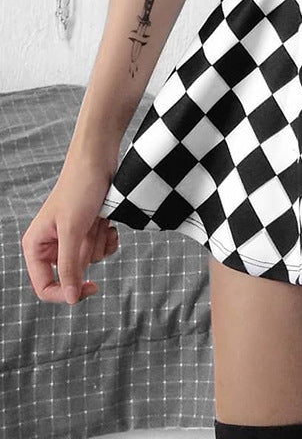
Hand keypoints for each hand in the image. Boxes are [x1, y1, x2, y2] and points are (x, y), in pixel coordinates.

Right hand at [21, 145, 120, 305]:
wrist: (99, 160)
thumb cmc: (80, 188)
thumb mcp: (74, 230)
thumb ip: (69, 265)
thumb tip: (70, 298)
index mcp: (36, 246)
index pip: (45, 286)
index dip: (67, 292)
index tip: (93, 288)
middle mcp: (52, 244)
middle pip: (74, 272)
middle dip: (88, 251)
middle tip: (90, 226)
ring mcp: (72, 237)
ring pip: (92, 259)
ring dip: (100, 240)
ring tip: (98, 218)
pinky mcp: (90, 229)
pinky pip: (103, 249)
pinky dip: (109, 237)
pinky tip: (109, 221)